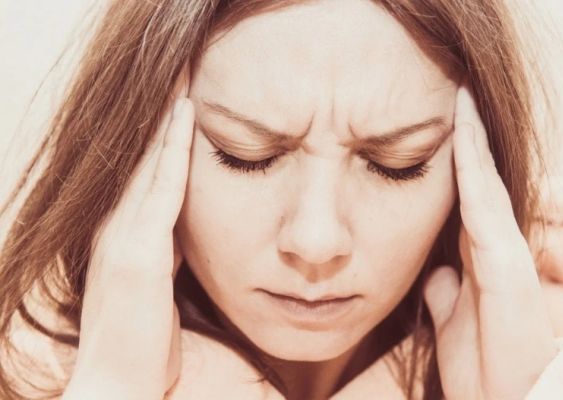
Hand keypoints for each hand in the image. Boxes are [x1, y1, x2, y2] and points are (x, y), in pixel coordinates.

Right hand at [63, 66, 193, 398]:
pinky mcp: (138, 251)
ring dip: (166, 118)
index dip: (160, 136)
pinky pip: (161, 188)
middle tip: (180, 71)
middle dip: (160, 115)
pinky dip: (173, 149)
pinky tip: (187, 116)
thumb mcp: (158, 289)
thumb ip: (171, 256)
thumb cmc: (143, 343)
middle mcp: (117, 227)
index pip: (144, 172)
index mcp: (125, 236)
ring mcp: (124, 236)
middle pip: (141, 156)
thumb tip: (191, 236)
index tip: (181, 102)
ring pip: (148, 160)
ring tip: (183, 77)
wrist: (118, 385)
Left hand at [423, 85, 556, 398]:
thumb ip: (444, 290)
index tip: (444, 120)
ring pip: (485, 181)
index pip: (466, 195)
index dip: (457, 158)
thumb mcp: (451, 318)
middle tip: (453, 90)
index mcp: (478, 255)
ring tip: (460, 95)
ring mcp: (503, 248)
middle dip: (467, 137)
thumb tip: (434, 272)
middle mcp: (494, 244)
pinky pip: (484, 200)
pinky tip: (461, 128)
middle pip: (479, 179)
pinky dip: (473, 163)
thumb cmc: (483, 363)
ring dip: (471, 138)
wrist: (506, 398)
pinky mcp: (505, 260)